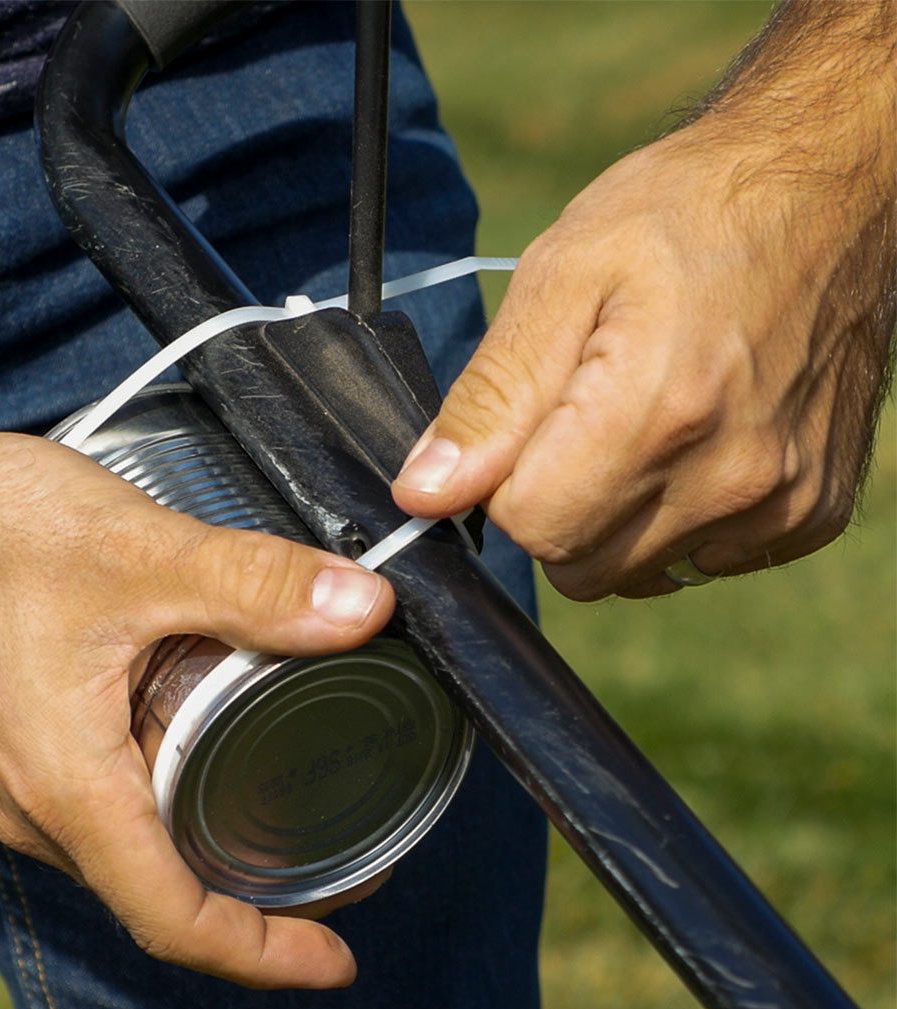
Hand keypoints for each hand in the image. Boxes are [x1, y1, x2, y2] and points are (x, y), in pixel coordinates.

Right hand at [0, 224, 394, 990]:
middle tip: (351, 869)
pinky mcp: (15, 740)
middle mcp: (34, 806)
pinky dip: (171, 800)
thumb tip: (366, 609)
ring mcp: (17, 777)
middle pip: (161, 896)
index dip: (267, 955)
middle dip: (260, 900)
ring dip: (214, 848)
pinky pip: (102, 802)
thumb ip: (256, 584)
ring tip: (298, 813)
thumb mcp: (138, 553)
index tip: (339, 962)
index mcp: (66, 790)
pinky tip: (215, 743)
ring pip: (132, 848)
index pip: (174, 922)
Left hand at [393, 114, 894, 599]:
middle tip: (584, 418)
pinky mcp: (811, 513)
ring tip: (646, 422)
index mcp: (658, 412)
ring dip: (616, 520)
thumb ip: (491, 397)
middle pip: (580, 567)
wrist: (826, 190)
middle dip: (556, 508)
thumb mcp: (561, 276)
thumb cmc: (686, 216)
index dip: (506, 483)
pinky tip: (698, 442)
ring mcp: (780, 502)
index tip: (529, 424)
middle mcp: (729, 475)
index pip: (531, 527)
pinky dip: (682, 520)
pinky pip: (704, 561)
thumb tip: (426, 493)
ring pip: (638, 573)